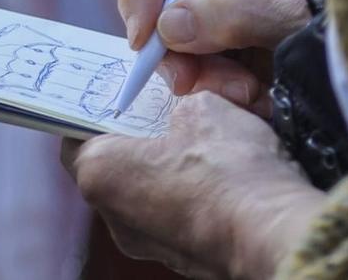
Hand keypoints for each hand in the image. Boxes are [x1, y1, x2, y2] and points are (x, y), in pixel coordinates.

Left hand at [63, 94, 324, 278]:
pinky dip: (187, 191)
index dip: (96, 105)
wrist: (273, 234)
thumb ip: (179, 101)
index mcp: (100, 173)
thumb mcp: (202, 104)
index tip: (117, 90)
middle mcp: (113, 216)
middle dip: (137, 133)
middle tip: (162, 107)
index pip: (75, 130)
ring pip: (144, 191)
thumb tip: (183, 109)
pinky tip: (218, 170)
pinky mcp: (180, 257)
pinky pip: (173, 214)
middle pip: (112, 163)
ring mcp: (146, 243)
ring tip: (198, 136)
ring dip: (165, 163)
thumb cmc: (228, 167)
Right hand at [118, 0, 325, 105]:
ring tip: (243, 90)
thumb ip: (233, 16)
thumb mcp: (294, 16)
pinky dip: (215, 81)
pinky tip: (251, 91)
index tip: (144, 36)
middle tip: (186, 82)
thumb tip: (168, 26)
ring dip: (198, 69)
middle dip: (172, 40)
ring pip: (175, 32)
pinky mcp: (230, 30)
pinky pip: (197, 58)